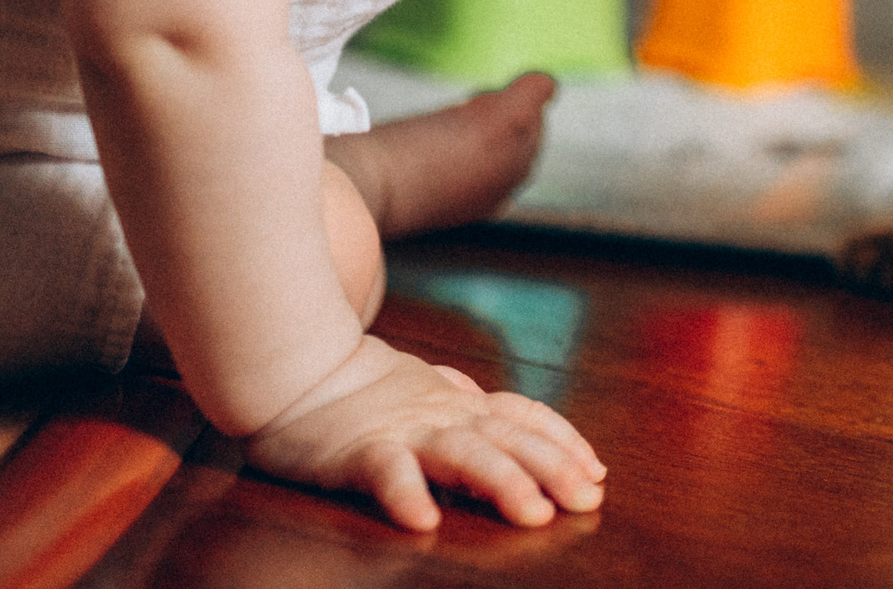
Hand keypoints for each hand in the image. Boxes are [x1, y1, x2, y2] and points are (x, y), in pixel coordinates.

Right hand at [248, 336, 604, 530]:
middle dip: (554, 468)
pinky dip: (407, 495)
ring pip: (464, 454)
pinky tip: (425, 523)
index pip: (525, 418)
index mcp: (460, 406)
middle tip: (589, 500)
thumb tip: (506, 412)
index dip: (564, 442)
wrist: (295, 369)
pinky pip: (387, 472)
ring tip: (534, 513)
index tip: (597, 472)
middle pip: (509, 439)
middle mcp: (443, 416)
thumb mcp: (425, 392)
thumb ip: (464, 403)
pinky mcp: (359, 450)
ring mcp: (404, 431)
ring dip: (503, 481)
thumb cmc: (360, 389)